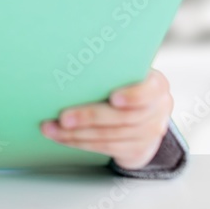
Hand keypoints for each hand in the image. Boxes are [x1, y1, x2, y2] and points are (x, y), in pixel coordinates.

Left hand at [39, 68, 173, 169]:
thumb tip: (73, 58)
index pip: (149, 91)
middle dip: (89, 117)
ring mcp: (149, 133)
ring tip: (51, 129)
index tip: (113, 98)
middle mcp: (158, 110)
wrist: (146, 115)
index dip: (133, 96)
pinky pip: (105, 148)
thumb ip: (111, 69)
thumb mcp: (128, 72)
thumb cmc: (127, 84)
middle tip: (63, 118)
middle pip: (123, 118)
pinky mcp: (137, 150)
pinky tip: (62, 137)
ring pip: (110, 136)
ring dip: (76, 134)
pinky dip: (80, 142)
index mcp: (156, 85)